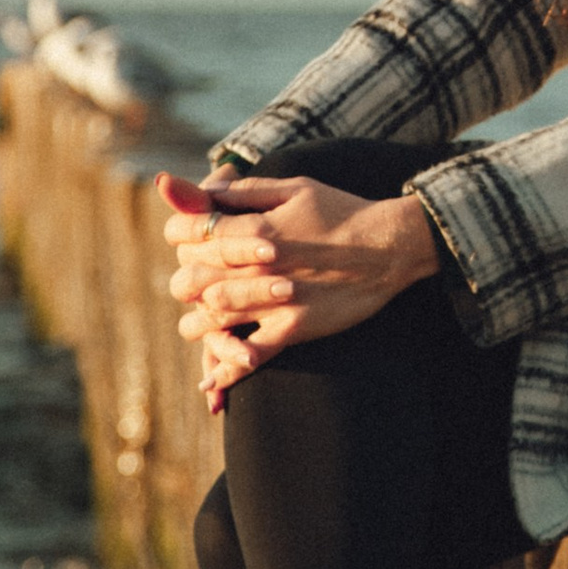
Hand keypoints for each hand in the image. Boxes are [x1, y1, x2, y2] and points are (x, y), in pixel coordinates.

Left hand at [158, 172, 440, 402]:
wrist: (389, 247)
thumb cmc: (341, 211)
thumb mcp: (293, 188)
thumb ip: (243, 190)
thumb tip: (207, 185)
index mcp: (253, 229)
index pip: (188, 232)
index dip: (178, 233)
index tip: (184, 238)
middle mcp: (256, 268)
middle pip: (189, 279)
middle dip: (184, 278)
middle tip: (193, 278)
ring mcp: (274, 302)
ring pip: (209, 319)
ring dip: (196, 323)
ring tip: (199, 322)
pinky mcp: (293, 329)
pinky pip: (250, 356)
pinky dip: (226, 371)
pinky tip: (211, 382)